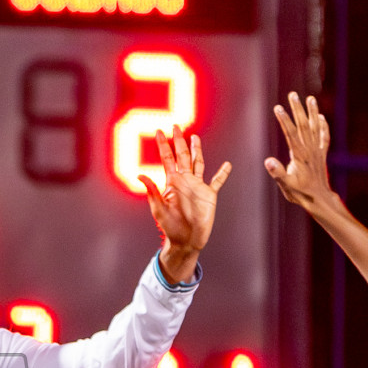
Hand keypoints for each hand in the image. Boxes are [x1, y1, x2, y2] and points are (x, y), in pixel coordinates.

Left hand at [142, 127, 230, 264]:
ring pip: (198, 163)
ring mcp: (197, 187)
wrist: (186, 241)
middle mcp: (184, 181)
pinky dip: (222, 173)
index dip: (163, 145)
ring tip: (194, 137)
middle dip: (178, 141)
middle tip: (176, 126)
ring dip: (197, 150)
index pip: (167, 159)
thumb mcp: (158, 209)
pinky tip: (227, 165)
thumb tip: (140, 175)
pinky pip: (217, 181)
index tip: (159, 131)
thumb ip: (152, 191)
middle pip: (182, 156)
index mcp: (171, 182)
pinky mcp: (209, 195)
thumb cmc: (170, 227)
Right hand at [264, 92, 336, 212]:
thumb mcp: (286, 186)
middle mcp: (310, 150)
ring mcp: (317, 151)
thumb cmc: (301, 194)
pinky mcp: (322, 155)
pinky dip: (323, 126)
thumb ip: (278, 173)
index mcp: (300, 156)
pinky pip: (324, 137)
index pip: (291, 134)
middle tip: (292, 95)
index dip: (284, 120)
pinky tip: (321, 117)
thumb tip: (268, 161)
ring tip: (310, 98)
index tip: (278, 108)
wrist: (320, 200)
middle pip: (303, 126)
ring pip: (314, 128)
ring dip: (312, 112)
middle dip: (297, 109)